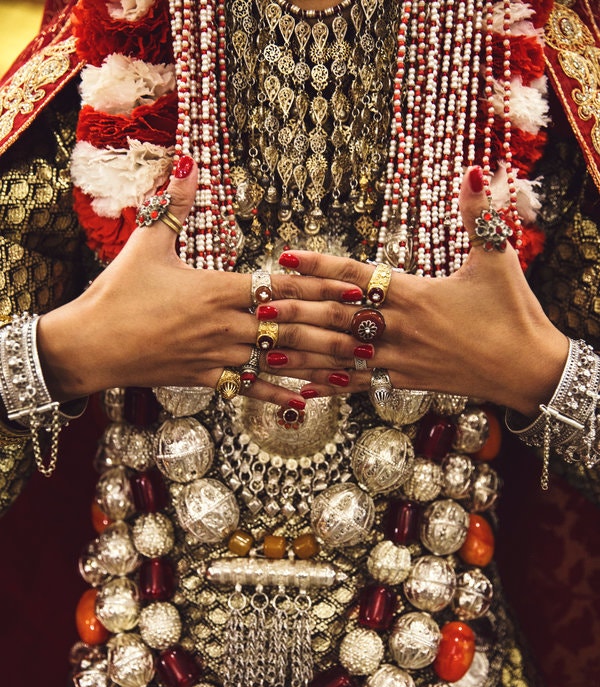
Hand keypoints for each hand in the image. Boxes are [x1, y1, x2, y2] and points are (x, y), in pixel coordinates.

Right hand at [36, 158, 362, 407]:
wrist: (90, 346)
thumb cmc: (116, 293)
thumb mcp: (146, 244)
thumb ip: (175, 205)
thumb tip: (190, 161)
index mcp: (216, 289)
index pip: (281, 286)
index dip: (322, 288)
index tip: (357, 289)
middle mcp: (225, 325)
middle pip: (291, 326)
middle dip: (336, 329)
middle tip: (374, 333)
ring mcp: (217, 355)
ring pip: (278, 360)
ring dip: (319, 364)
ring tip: (354, 368)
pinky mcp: (206, 379)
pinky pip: (249, 388)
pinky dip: (278, 395)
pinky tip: (306, 402)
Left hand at [263, 167, 567, 417]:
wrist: (528, 370)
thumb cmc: (514, 313)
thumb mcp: (498, 258)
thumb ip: (478, 216)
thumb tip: (475, 171)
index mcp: (415, 294)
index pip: (356, 275)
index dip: (318, 266)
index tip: (284, 256)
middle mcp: (400, 327)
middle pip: (336, 316)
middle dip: (295, 309)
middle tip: (255, 305)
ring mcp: (400, 358)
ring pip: (340, 353)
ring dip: (301, 350)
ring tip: (263, 347)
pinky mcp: (405, 382)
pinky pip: (360, 383)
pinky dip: (331, 385)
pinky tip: (302, 388)